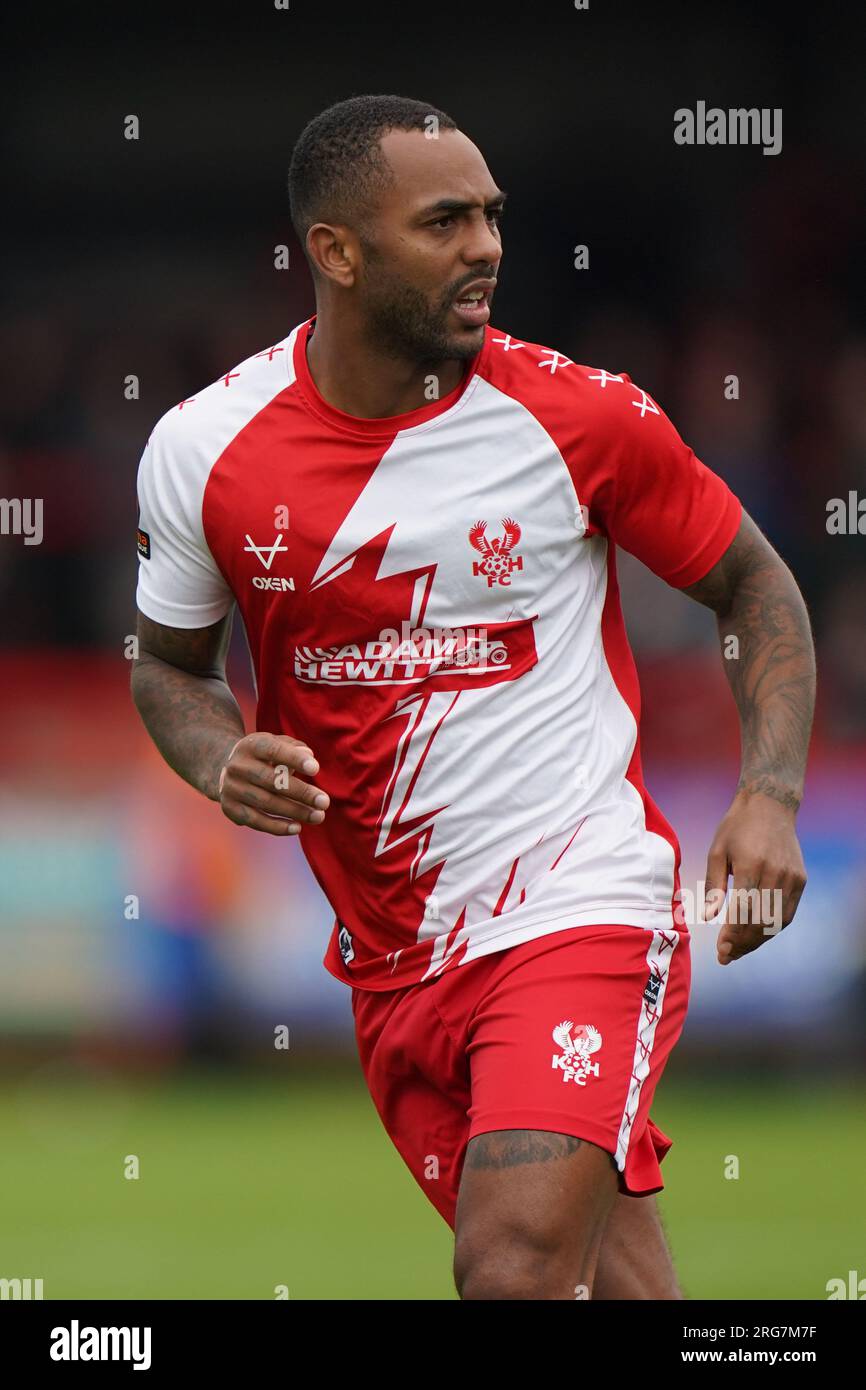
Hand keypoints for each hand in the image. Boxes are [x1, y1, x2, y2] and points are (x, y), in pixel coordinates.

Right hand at [217, 733, 329, 835]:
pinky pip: (255, 821)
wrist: (226, 769)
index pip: (273, 750)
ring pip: (266, 803)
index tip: (315, 769)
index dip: (294, 759)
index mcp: (251, 745)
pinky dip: (277, 826)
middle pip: (272, 781)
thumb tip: (309, 756)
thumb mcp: (276, 744)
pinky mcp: (230, 808)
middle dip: (301, 793)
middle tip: (324, 802)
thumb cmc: (263, 757)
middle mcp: (238, 766)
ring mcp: (231, 788)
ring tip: (317, 816)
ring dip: (295, 812)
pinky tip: (297, 828)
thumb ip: (294, 748)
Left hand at [703, 790, 806, 964]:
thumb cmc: (736, 828)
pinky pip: (788, 913)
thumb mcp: (717, 851)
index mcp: (751, 865)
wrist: (770, 806)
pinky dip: (772, 928)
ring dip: (757, 941)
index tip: (721, 949)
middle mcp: (775, 873)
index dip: (732, 935)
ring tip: (738, 951)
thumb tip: (709, 916)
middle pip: (761, 921)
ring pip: (777, 922)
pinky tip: (756, 935)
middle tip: (726, 956)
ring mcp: (792, 878)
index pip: (743, 911)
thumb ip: (714, 885)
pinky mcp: (801, 879)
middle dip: (743, 944)